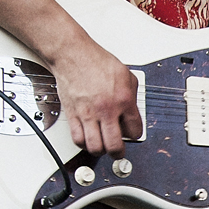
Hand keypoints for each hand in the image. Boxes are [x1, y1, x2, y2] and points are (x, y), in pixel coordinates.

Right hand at [54, 39, 142, 156]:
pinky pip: (78, 139)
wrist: (73, 55)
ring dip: (100, 151)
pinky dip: (83, 143)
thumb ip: (132, 95)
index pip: (135, 131)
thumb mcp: (125, 74)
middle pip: (114, 146)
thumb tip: (134, 112)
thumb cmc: (96, 62)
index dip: (135, 135)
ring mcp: (88, 114)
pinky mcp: (73, 115)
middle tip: (118, 151)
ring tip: (103, 146)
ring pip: (95, 147)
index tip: (131, 134)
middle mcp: (106, 110)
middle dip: (118, 153)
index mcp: (123, 100)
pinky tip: (88, 139)